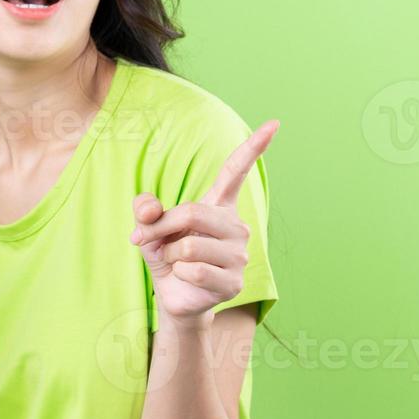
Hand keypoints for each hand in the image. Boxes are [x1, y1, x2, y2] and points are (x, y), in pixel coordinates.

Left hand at [128, 120, 278, 328]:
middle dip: (160, 228)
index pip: (236, 172)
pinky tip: (186, 278)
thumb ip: (145, 210)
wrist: (174, 296)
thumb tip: (149, 210)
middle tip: (144, 239)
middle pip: (193, 212)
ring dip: (168, 255)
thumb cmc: (166, 255)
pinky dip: (178, 274)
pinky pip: (194, 270)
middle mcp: (236, 226)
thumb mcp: (149, 227)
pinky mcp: (234, 282)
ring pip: (189, 245)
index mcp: (220, 206)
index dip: (254, 147)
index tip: (274, 123)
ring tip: (175, 262)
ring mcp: (240, 255)